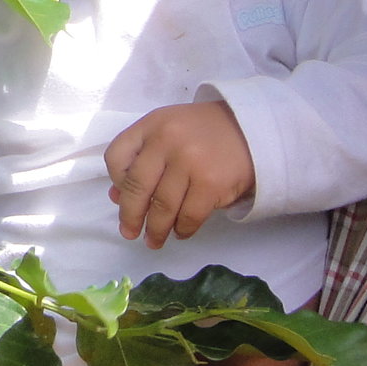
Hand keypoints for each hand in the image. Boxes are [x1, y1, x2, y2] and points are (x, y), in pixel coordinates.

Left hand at [105, 100, 254, 247]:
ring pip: (162, 207)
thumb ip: (141, 158)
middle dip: (130, 216)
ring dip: (156, 230)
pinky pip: (189, 216)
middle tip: (129, 233)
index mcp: (151, 124)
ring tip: (154, 240)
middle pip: (136, 187)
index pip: (116, 156)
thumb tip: (117, 197)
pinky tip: (180, 232)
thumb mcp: (167, 132)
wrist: (251, 129)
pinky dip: (182, 229)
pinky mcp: (211, 183)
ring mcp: (189, 162)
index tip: (121, 197)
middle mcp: (167, 140)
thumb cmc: (204, 133)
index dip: (115, 182)